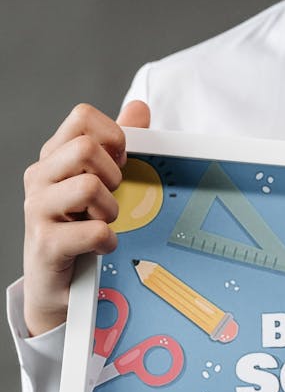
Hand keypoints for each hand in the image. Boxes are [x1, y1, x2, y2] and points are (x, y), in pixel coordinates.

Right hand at [22, 100, 150, 336]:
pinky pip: (94, 230)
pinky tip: (101, 246)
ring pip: (89, 186)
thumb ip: (118, 143)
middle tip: (110, 197)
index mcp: (53, 155)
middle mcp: (39, 177)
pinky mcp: (45, 243)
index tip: (118, 163)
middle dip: (112, 174)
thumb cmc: (82, 226)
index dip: (112, 136)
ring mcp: (38, 210)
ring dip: (110, 209)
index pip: (82, 116)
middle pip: (86, 148)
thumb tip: (138, 107)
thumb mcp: (102, 180)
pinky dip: (108, 240)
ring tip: (104, 221)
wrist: (58, 284)